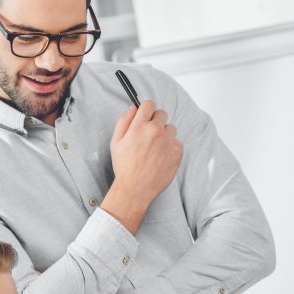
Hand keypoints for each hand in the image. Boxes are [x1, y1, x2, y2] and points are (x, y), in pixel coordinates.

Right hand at [103, 101, 181, 229]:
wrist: (135, 189)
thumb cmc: (124, 167)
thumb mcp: (116, 142)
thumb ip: (124, 121)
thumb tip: (133, 108)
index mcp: (139, 126)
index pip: (149, 104)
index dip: (146, 110)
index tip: (145, 117)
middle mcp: (155, 131)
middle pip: (162, 114)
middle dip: (156, 122)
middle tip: (149, 136)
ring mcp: (168, 141)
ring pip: (170, 128)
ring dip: (164, 135)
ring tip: (154, 150)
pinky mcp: (177, 152)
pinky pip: (177, 142)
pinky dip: (170, 148)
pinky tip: (160, 158)